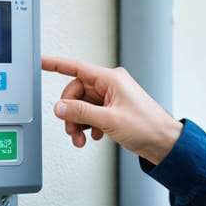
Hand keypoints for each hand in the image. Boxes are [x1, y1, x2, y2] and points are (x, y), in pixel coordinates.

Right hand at [41, 55, 181, 165]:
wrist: (163, 143)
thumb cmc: (147, 127)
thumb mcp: (109, 120)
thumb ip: (81, 112)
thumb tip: (60, 107)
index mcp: (111, 79)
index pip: (76, 68)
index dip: (56, 64)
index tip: (41, 62)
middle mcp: (111, 86)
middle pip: (76, 92)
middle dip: (71, 111)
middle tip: (72, 128)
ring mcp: (112, 98)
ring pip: (83, 106)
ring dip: (79, 122)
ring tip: (81, 138)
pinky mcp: (113, 111)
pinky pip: (92, 114)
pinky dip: (89, 126)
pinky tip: (95, 136)